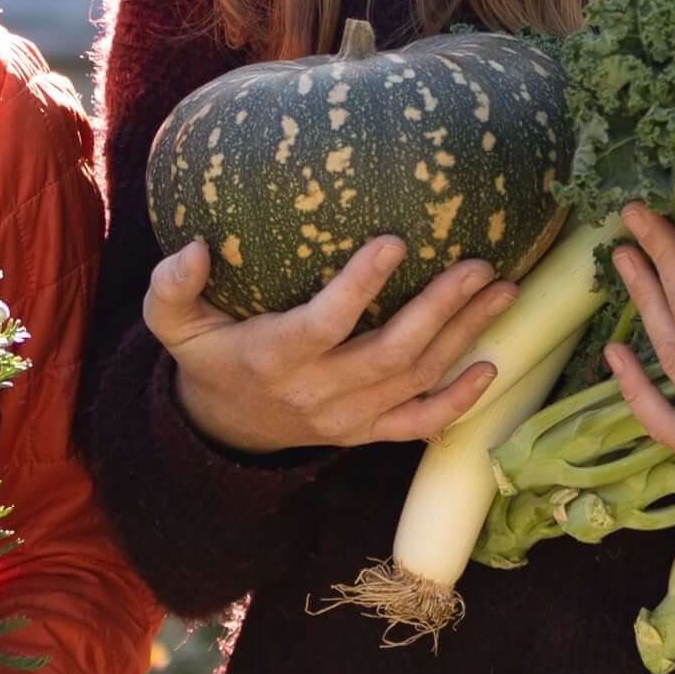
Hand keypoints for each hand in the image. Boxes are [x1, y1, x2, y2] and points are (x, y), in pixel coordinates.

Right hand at [143, 236, 515, 455]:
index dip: (361, 286)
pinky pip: (420, 424)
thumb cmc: (208, 357)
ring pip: (417, 379)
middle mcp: (318, 391)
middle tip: (480, 263)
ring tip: (503, 291)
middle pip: (391, 353)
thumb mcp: (173, 325)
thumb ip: (171, 287)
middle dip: (441, 308)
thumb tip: (193, 248)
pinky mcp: (368, 433)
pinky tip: (491, 366)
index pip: (325, 323)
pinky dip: (459, 401)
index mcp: (275, 356)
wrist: (225, 430)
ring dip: (464, 336)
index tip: (395, 241)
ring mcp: (349, 417)